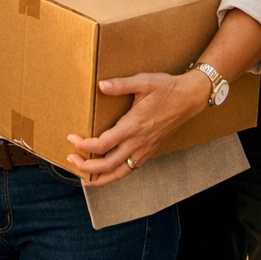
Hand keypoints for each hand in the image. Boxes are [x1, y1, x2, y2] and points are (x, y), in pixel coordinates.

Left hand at [65, 70, 210, 185]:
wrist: (189, 98)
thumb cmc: (166, 89)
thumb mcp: (143, 81)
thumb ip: (121, 84)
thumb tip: (101, 86)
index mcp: (133, 126)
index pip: (103, 144)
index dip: (84, 146)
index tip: (72, 139)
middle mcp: (138, 142)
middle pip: (108, 165)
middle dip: (86, 166)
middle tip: (71, 159)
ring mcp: (145, 149)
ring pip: (120, 172)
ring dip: (100, 178)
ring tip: (85, 177)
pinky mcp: (150, 150)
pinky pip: (131, 168)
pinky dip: (116, 174)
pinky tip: (107, 171)